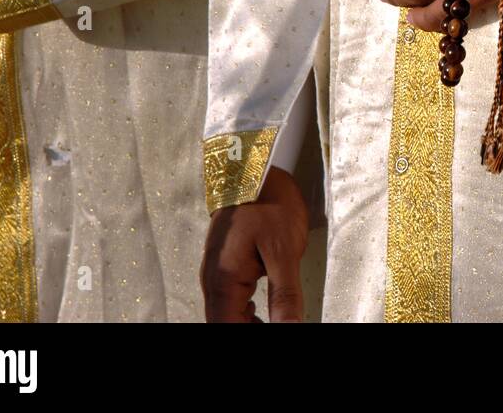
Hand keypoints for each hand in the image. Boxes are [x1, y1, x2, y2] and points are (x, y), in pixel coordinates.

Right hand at [201, 167, 307, 322]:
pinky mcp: (223, 264)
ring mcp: (215, 271)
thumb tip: (289, 326)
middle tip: (279, 325)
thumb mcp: (284, 250)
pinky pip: (227, 300)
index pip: (229, 327)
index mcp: (224, 280)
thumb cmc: (268, 202)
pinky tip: (259, 314)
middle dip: (246, 329)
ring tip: (272, 323)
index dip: (251, 334)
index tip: (277, 328)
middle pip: (223, 322)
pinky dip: (242, 313)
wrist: (255, 169)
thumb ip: (285, 294)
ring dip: (244, 324)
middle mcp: (213, 279)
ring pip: (224, 314)